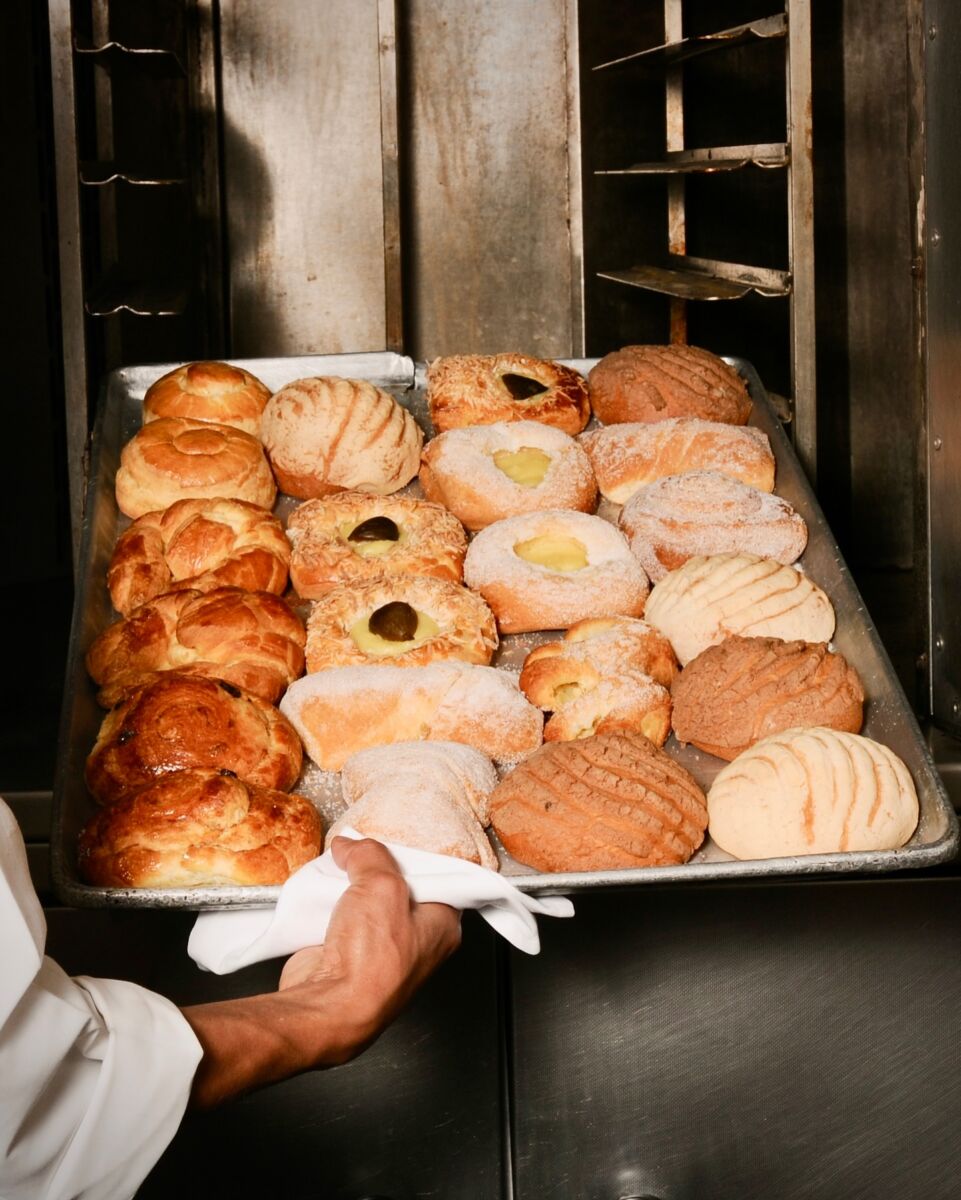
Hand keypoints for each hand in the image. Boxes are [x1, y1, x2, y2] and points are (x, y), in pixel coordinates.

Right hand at [182, 837, 460, 1106]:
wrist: (326, 1007)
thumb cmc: (370, 963)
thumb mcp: (380, 883)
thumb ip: (370, 854)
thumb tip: (353, 845)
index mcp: (442, 926)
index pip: (436, 876)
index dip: (413, 855)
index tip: (393, 840)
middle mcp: (416, 941)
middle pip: (398, 886)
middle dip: (375, 868)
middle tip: (361, 854)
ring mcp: (382, 951)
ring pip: (367, 901)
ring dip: (349, 886)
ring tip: (338, 874)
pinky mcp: (350, 958)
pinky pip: (342, 919)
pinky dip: (330, 905)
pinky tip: (321, 896)